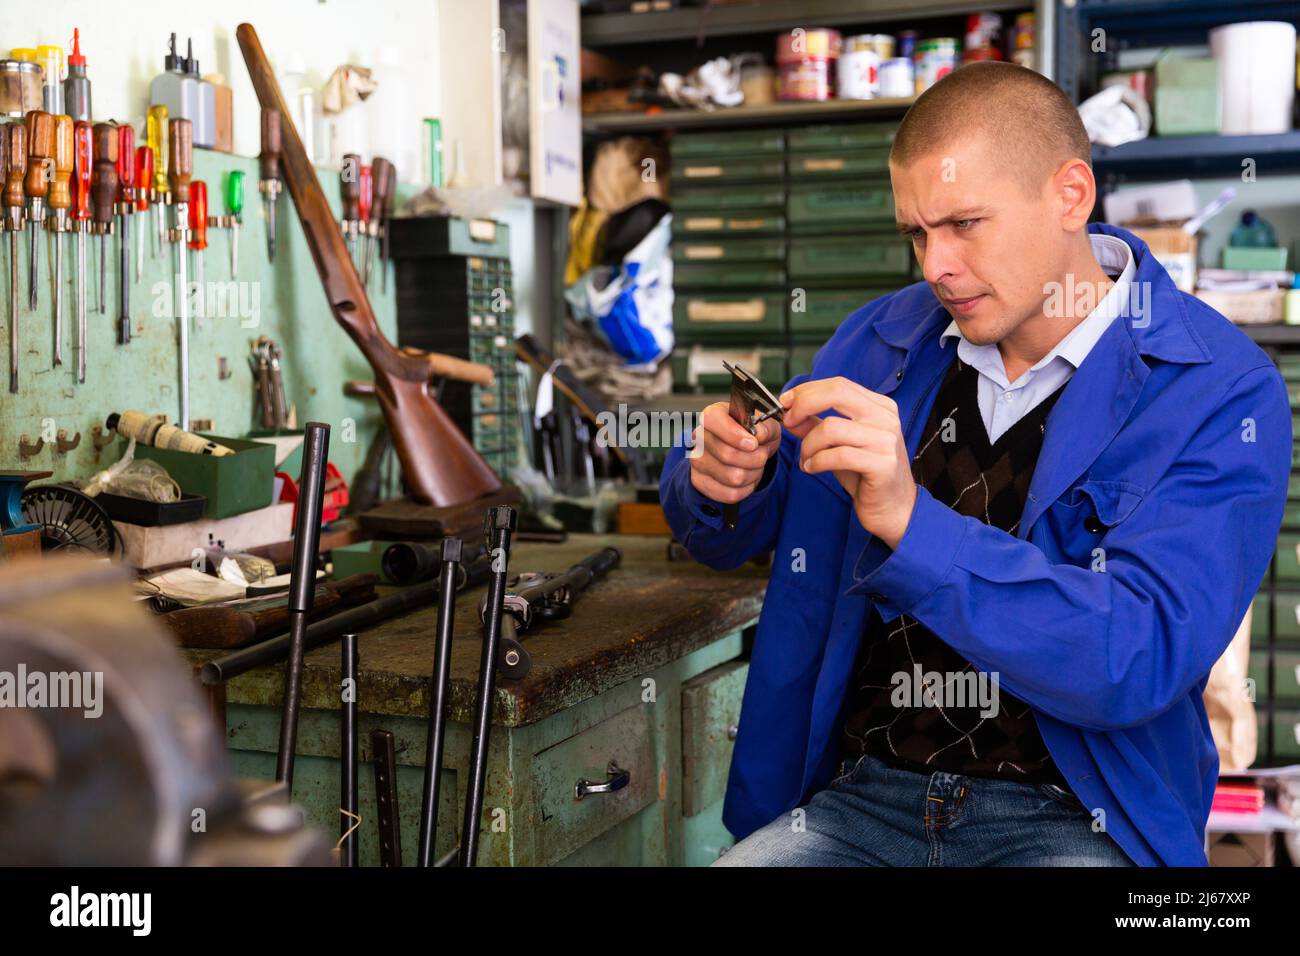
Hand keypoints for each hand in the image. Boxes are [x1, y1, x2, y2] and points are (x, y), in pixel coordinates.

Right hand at [689, 402, 781, 504]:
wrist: (745, 452)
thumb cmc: (752, 435)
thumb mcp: (766, 426)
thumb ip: (765, 427)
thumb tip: (759, 434)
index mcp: (712, 415)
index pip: (713, 420)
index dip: (734, 435)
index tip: (753, 444)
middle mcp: (700, 436)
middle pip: (728, 455)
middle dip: (755, 458)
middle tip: (762, 455)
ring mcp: (697, 460)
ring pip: (732, 477)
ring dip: (753, 474)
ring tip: (754, 466)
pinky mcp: (699, 481)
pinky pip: (729, 494)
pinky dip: (746, 489)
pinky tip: (747, 478)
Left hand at [781, 377, 916, 548]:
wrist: (894, 508)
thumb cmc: (865, 475)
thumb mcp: (837, 445)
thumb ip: (815, 425)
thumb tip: (788, 410)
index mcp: (879, 407)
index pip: (838, 385)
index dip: (806, 391)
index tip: (785, 403)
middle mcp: (886, 418)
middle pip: (836, 393)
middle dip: (803, 405)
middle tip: (788, 422)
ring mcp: (887, 440)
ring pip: (830, 427)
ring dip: (808, 445)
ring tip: (806, 460)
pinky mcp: (883, 464)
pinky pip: (838, 455)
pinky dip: (816, 461)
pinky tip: (812, 469)